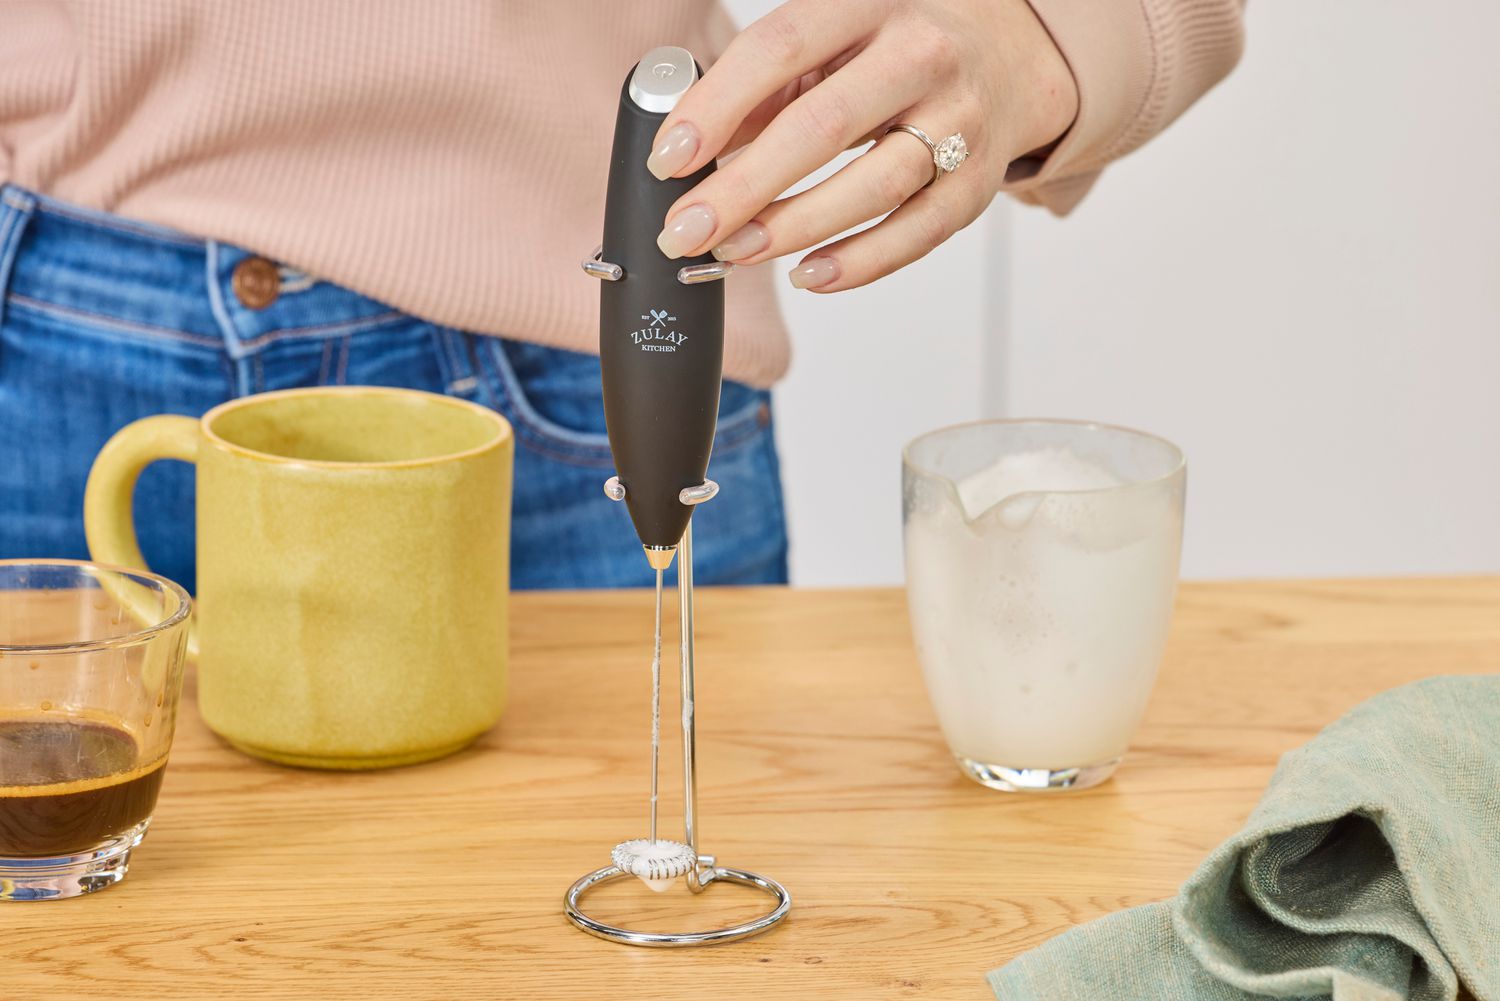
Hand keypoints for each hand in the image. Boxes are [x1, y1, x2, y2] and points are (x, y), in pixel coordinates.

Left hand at [647, 0, 1078, 291]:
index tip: (669, 160)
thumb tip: (690, 154)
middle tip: (685, 232)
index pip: (780, 48)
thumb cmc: (895, 48)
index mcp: (868, 4)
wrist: (1011, 55)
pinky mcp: (976, 182)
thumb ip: (763, 90)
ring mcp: (958, 121)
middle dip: (742, 188)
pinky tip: (807, 275)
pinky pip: (915, 233)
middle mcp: (921, 55)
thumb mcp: (830, 40)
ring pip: (872, 187)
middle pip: (822, 128)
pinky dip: (858, 262)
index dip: (717, 106)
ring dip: (792, 229)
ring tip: (733, 253)